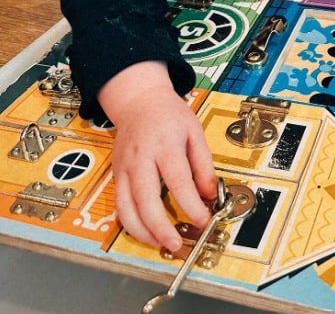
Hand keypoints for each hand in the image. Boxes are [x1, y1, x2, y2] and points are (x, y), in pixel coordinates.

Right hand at [98, 62, 216, 251]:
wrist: (139, 100)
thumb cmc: (169, 115)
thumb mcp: (195, 131)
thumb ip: (203, 164)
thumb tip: (210, 194)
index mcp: (165, 144)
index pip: (178, 180)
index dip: (191, 205)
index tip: (204, 219)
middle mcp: (141, 158)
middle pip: (146, 199)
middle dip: (161, 227)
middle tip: (177, 243)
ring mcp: (124, 167)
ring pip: (127, 207)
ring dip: (143, 231)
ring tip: (161, 243)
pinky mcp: (115, 174)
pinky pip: (119, 205)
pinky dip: (130, 223)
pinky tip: (145, 231)